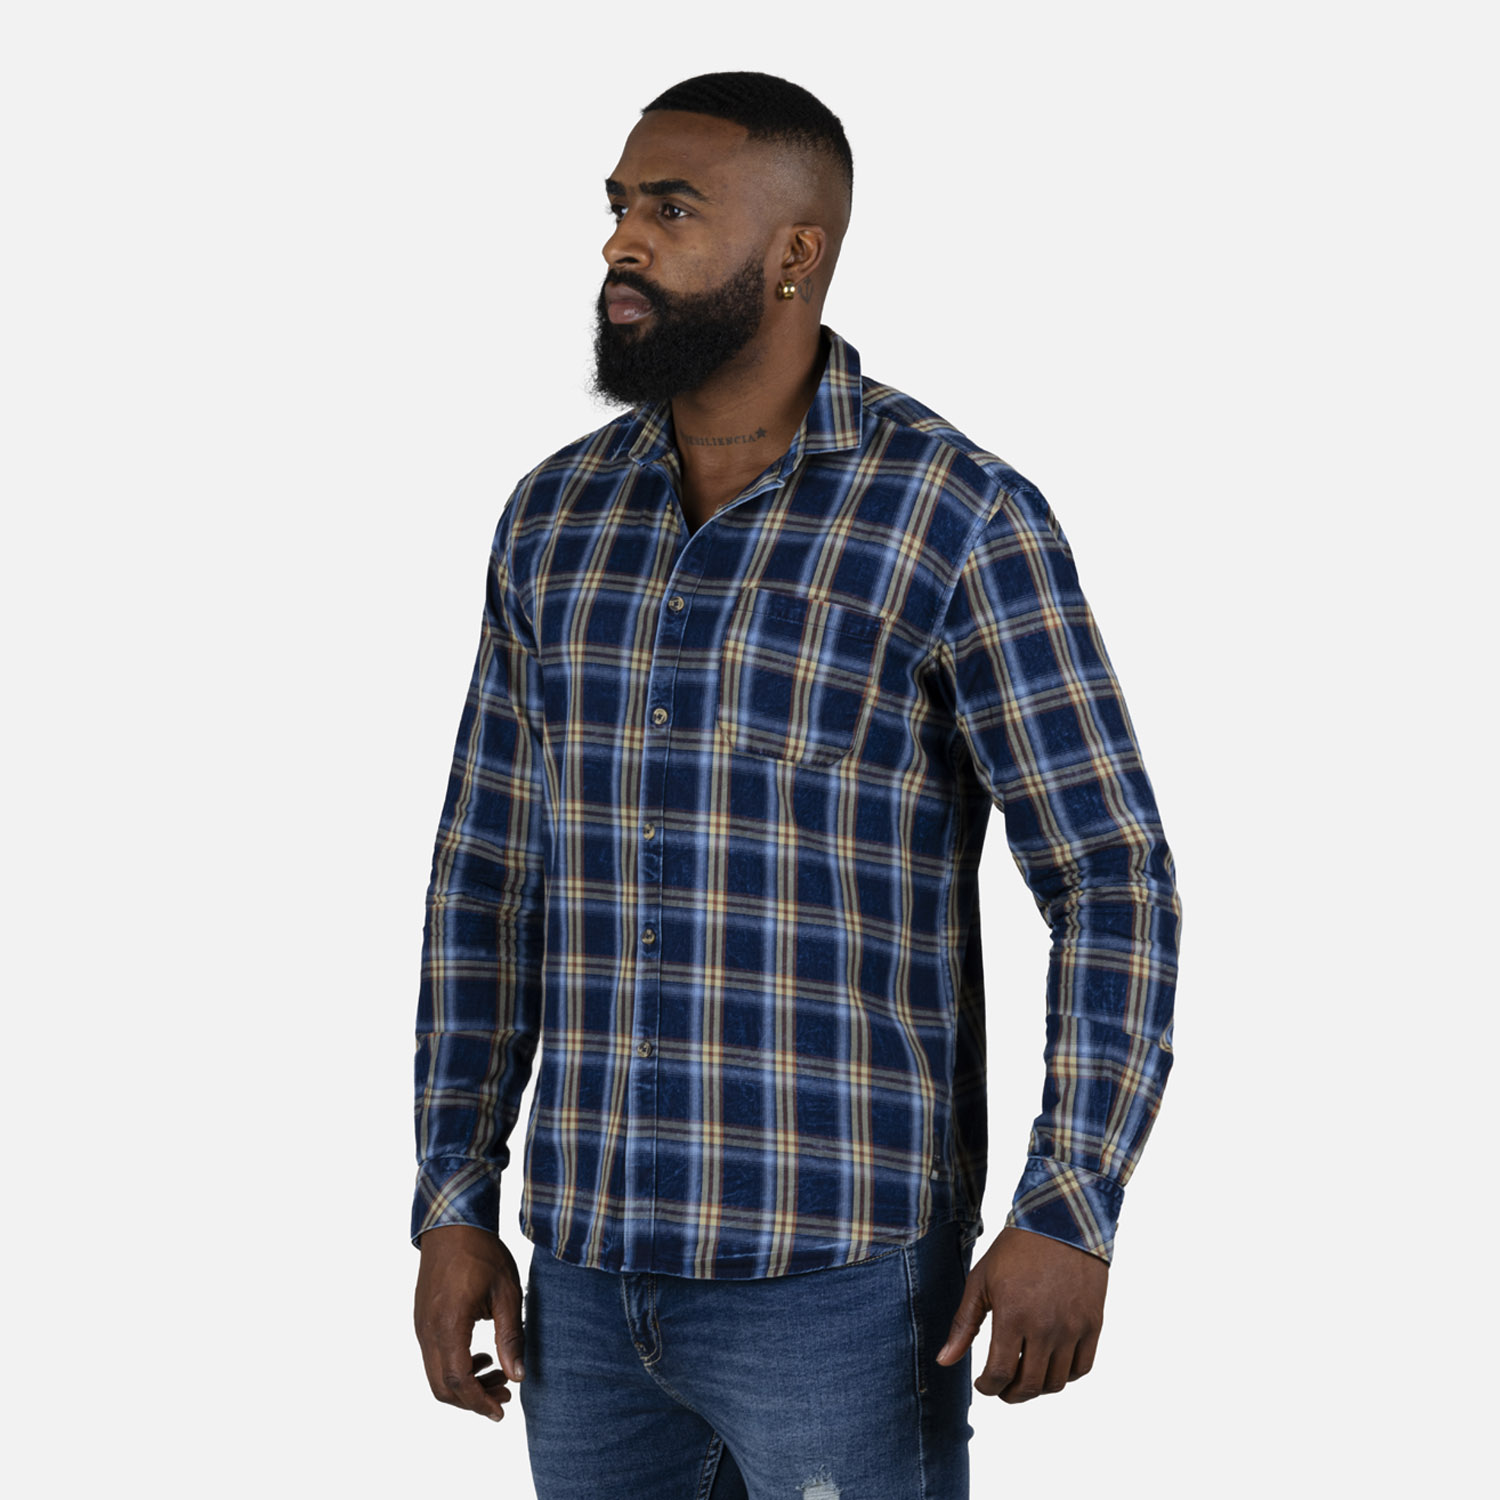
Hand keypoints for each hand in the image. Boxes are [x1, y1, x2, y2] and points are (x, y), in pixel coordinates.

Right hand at [414, 1225, 526, 1420]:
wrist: (451, 1223)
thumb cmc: (481, 1252)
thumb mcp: (506, 1293)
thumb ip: (510, 1337)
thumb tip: (518, 1376)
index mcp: (448, 1325)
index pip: (459, 1381)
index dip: (479, 1402)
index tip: (501, 1411)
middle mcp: (427, 1330)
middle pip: (443, 1387)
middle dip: (473, 1400)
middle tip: (504, 1395)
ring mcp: (421, 1326)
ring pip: (435, 1375)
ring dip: (464, 1385)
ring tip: (498, 1375)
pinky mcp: (422, 1320)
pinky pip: (433, 1357)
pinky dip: (454, 1368)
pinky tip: (480, 1356)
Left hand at [934, 1225, 1107, 1402]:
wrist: (1060, 1222)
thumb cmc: (1015, 1250)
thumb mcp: (981, 1281)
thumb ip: (963, 1325)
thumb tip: (944, 1361)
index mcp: (1013, 1315)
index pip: (1001, 1374)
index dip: (988, 1387)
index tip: (984, 1383)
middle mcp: (1045, 1327)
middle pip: (1030, 1386)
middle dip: (1011, 1394)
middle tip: (1003, 1387)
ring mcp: (1072, 1327)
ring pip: (1057, 1383)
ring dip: (1038, 1388)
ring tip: (1026, 1375)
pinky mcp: (1093, 1324)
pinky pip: (1082, 1368)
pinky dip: (1066, 1376)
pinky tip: (1051, 1364)